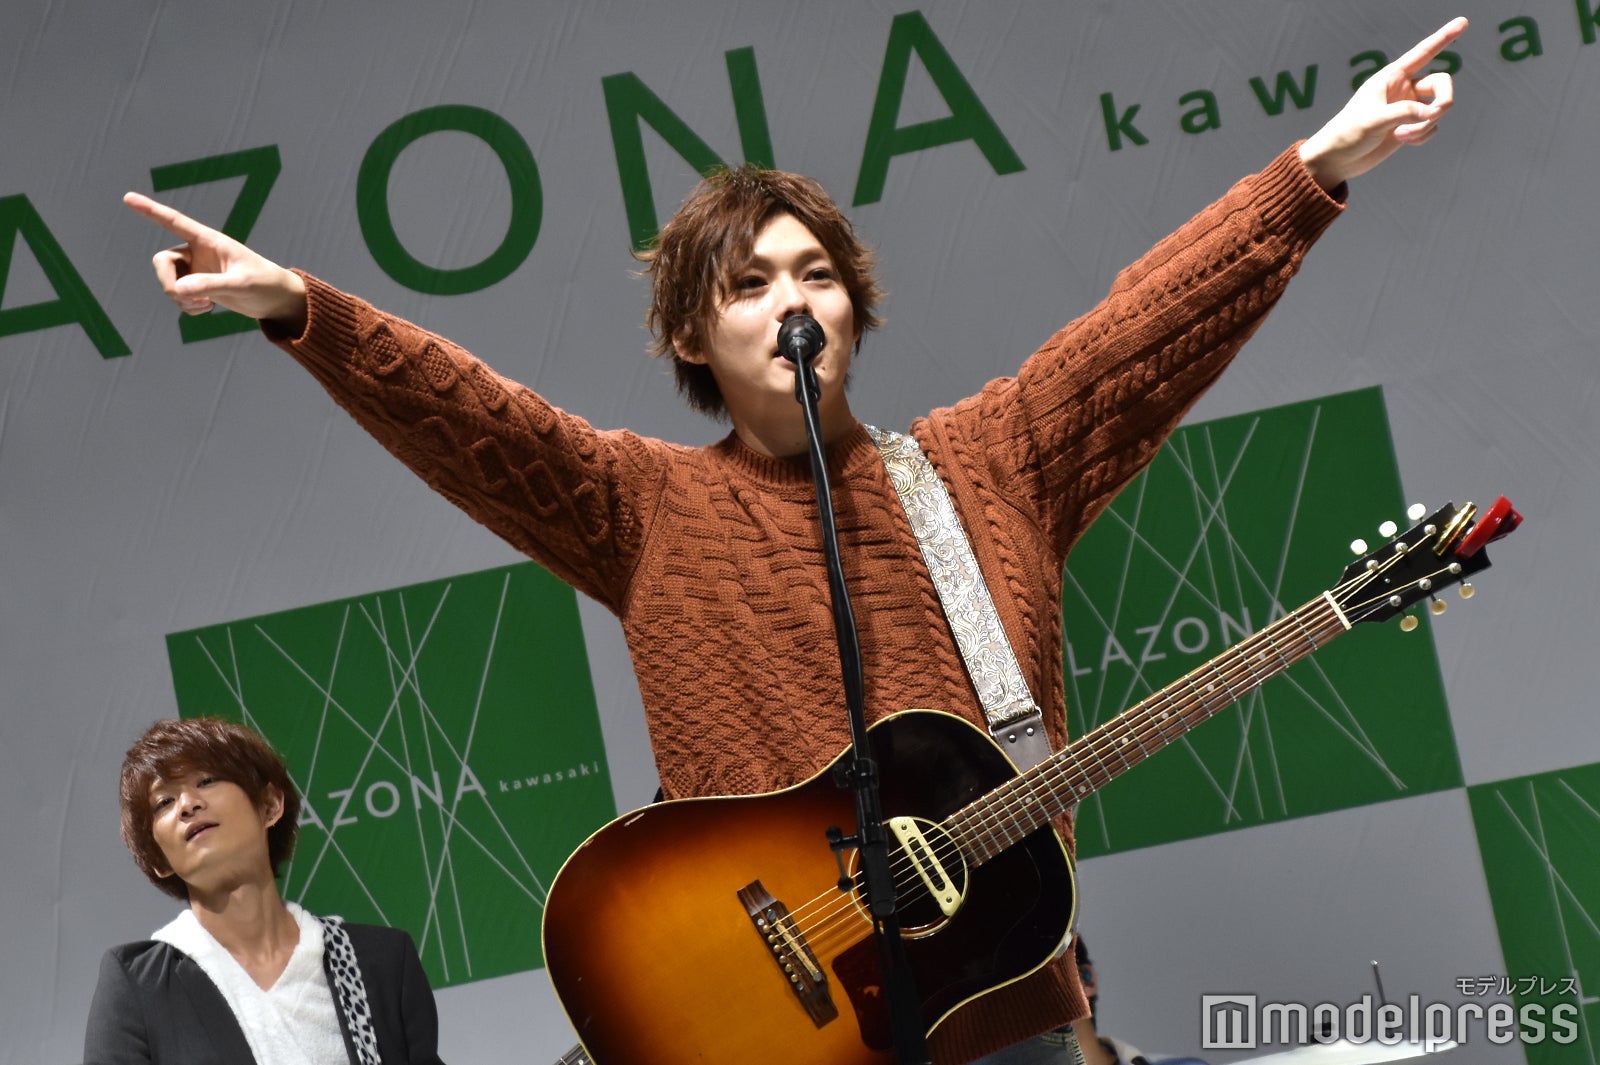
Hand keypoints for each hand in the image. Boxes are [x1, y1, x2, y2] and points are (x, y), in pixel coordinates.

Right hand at [122, 191, 308, 333]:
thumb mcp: (240, 285)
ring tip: (206, 306)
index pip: (175, 222)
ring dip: (179, 299)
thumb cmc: (265, 284)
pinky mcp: (199, 286)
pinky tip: (206, 308)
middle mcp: (198, 252)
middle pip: (162, 263)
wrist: (277, 299)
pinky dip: (186, 306)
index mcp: (209, 240)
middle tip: (187, 299)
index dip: (150, 210)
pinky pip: (178, 296)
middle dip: (167, 283)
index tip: (128, 197)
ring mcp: (197, 270)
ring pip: (168, 282)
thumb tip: (178, 290)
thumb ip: (210, 285)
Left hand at [1299, 17, 1467, 188]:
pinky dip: (1422, 136)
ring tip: (1400, 135)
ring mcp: (1408, 108)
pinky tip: (1402, 141)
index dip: (1444, 37)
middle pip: (1442, 83)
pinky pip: (1431, 127)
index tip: (1463, 22)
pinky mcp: (1409, 127)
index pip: (1423, 52)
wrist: (1337, 160)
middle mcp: (1403, 89)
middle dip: (1444, 100)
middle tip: (1432, 115)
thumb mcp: (1373, 120)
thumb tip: (1431, 113)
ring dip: (1425, 125)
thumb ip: (1404, 113)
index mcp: (1391, 77)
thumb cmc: (1347, 134)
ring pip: (1438, 109)